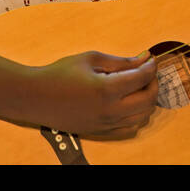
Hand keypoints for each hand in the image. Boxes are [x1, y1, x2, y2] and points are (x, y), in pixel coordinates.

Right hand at [27, 50, 158, 138]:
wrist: (36, 97)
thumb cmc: (60, 73)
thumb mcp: (91, 59)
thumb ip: (120, 62)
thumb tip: (142, 60)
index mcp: (107, 89)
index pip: (142, 78)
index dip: (151, 66)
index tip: (150, 58)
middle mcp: (109, 111)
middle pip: (148, 100)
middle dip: (153, 83)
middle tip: (147, 71)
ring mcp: (106, 125)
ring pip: (142, 117)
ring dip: (147, 101)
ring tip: (139, 86)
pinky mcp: (100, 132)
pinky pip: (129, 129)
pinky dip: (137, 116)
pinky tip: (130, 103)